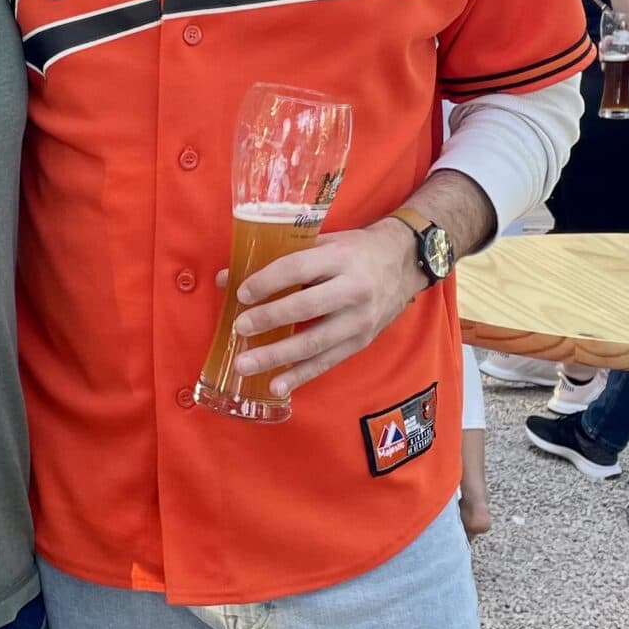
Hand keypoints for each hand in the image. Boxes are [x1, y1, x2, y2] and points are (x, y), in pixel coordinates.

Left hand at [224, 222, 420, 398]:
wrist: (403, 263)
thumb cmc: (354, 251)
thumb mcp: (322, 243)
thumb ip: (278, 258)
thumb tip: (225, 278)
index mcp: (341, 257)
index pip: (298, 267)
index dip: (268, 281)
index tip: (241, 293)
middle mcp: (353, 289)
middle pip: (306, 307)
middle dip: (270, 319)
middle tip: (239, 328)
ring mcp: (360, 320)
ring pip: (315, 342)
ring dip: (278, 356)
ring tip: (246, 365)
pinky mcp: (361, 342)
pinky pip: (327, 362)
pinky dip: (301, 375)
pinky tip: (277, 385)